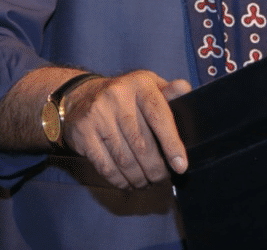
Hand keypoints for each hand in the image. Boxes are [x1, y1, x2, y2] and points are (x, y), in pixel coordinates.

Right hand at [59, 70, 191, 189]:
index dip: (172, 144)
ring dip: (139, 178)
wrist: (81, 96)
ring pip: (124, 159)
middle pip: (142, 144)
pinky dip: (120, 180)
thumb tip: (184, 88)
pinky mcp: (83, 132)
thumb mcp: (147, 87)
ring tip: (146, 182)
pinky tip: (128, 182)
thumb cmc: (124, 96)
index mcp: (139, 84)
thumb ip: (167, 93)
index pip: (159, 116)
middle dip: (156, 169)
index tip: (180, 166)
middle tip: (162, 178)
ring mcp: (97, 114)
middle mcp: (117, 96)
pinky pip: (105, 166)